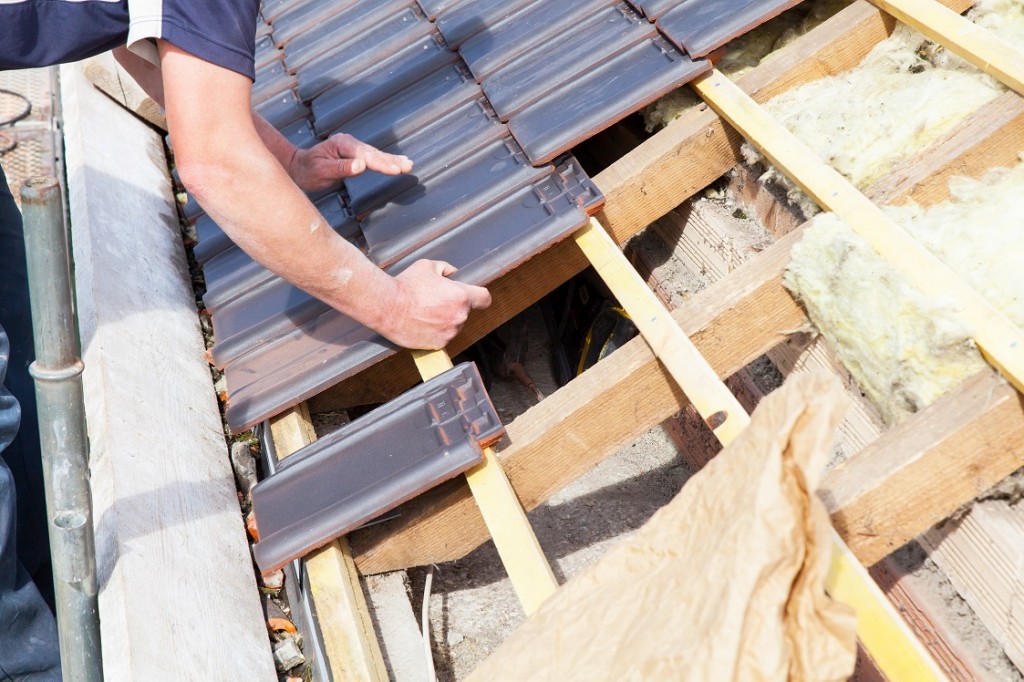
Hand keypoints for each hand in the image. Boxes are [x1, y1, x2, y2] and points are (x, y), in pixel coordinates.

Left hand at [288, 133, 412, 191]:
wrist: (299, 167)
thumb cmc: (307, 171)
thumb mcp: (321, 171)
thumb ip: (341, 168)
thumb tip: (361, 166)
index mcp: (341, 144)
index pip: (365, 156)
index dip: (381, 163)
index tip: (394, 170)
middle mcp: (349, 143)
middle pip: (373, 153)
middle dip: (391, 161)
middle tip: (408, 166)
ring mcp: (352, 147)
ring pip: (375, 154)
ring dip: (392, 160)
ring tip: (408, 165)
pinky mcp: (355, 154)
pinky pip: (373, 158)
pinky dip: (386, 160)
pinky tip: (398, 162)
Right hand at [376, 260, 491, 349]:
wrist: (387, 306)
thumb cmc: (405, 285)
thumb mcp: (427, 266)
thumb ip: (446, 268)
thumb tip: (453, 273)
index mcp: (461, 296)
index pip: (485, 298)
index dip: (480, 296)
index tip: (475, 297)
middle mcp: (459, 316)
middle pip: (465, 312)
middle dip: (454, 307)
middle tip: (435, 301)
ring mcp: (449, 332)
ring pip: (454, 326)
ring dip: (445, 321)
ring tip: (425, 312)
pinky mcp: (438, 344)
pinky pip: (443, 338)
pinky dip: (435, 333)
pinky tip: (422, 324)